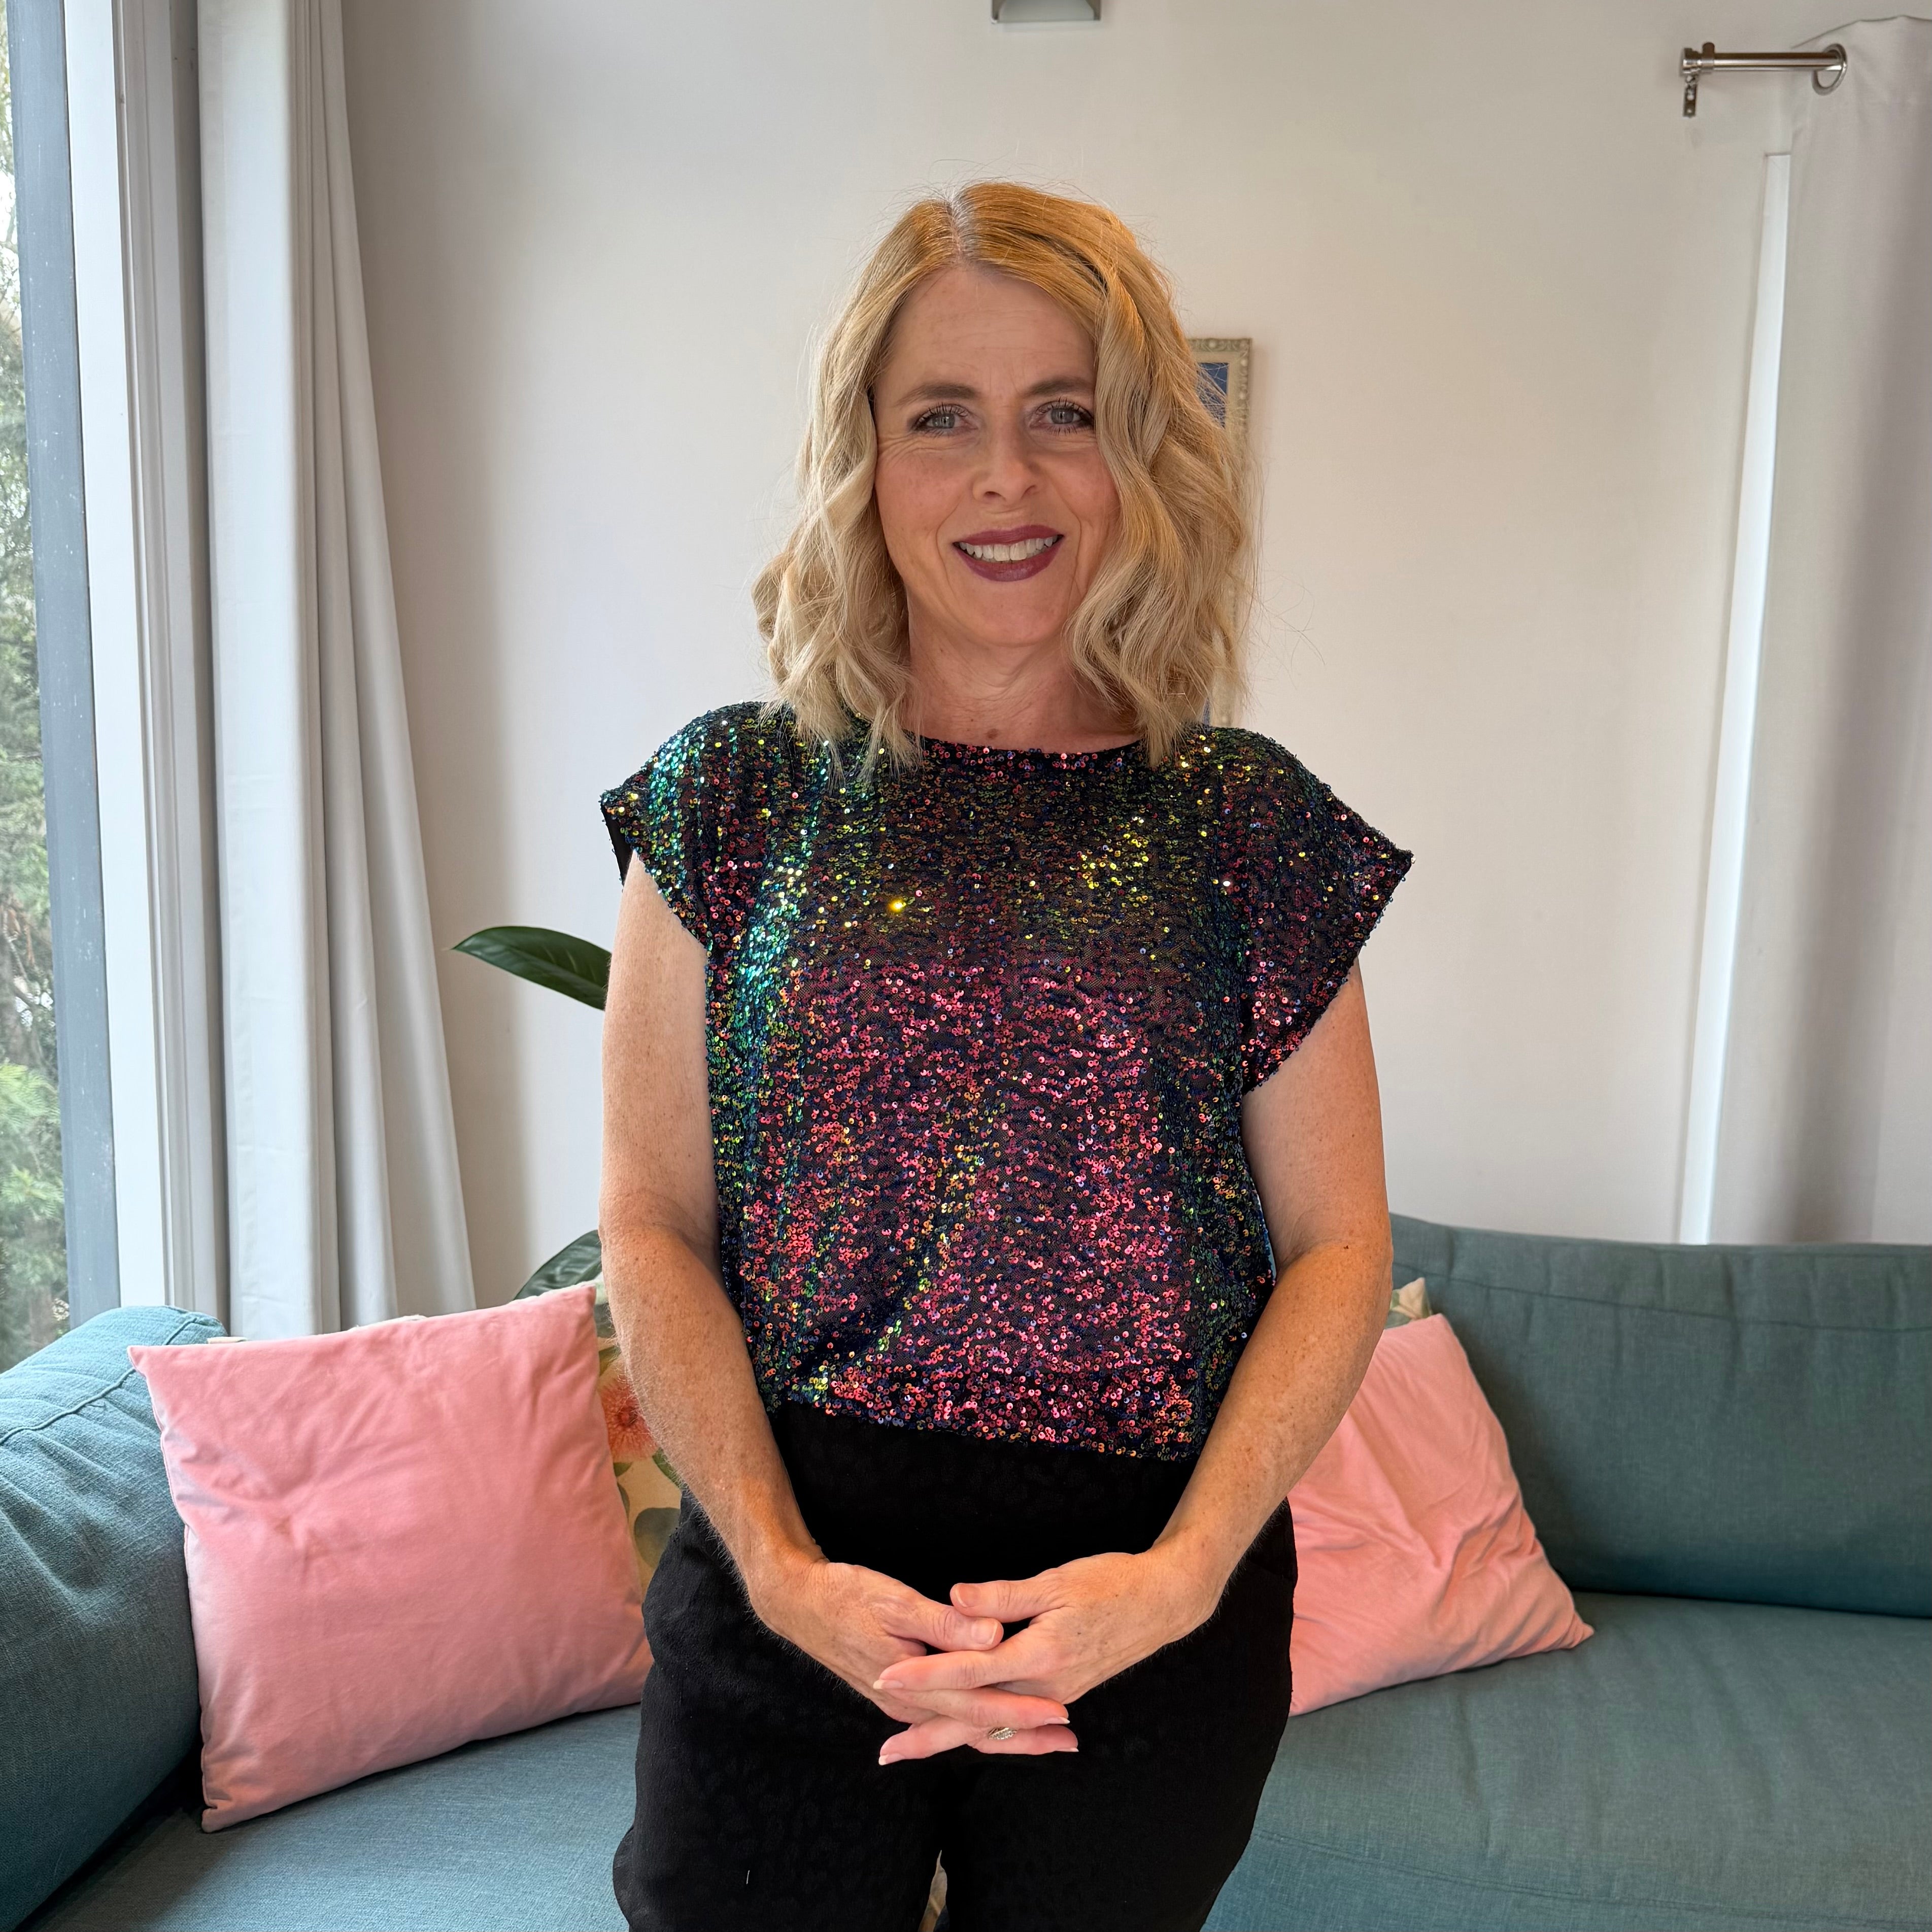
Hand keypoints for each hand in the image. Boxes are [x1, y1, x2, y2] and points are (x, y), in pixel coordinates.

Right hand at [746, 1549, 1077, 1758]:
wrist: (797, 1603)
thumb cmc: (845, 1594)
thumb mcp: (894, 1599)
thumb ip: (945, 1622)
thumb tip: (993, 1634)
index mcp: (911, 1683)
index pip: (978, 1705)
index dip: (1022, 1709)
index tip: (1061, 1713)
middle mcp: (909, 1702)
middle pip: (976, 1727)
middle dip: (1025, 1735)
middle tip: (1070, 1740)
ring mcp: (903, 1701)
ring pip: (963, 1726)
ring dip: (1006, 1733)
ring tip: (1048, 1737)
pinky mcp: (899, 1693)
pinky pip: (947, 1717)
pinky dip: (978, 1723)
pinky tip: (996, 1724)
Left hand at [871, 1546, 1216, 1763]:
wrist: (1163, 1603)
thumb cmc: (1111, 1582)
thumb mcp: (1057, 1581)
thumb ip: (1003, 1596)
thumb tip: (955, 1598)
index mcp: (1040, 1655)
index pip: (969, 1670)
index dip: (925, 1673)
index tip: (886, 1675)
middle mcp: (1046, 1686)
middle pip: (975, 1717)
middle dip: (928, 1733)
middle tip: (884, 1750)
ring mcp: (1056, 1694)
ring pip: (995, 1725)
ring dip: (953, 1737)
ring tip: (912, 1749)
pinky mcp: (1064, 1691)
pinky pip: (1016, 1721)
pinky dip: (988, 1731)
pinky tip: (968, 1735)